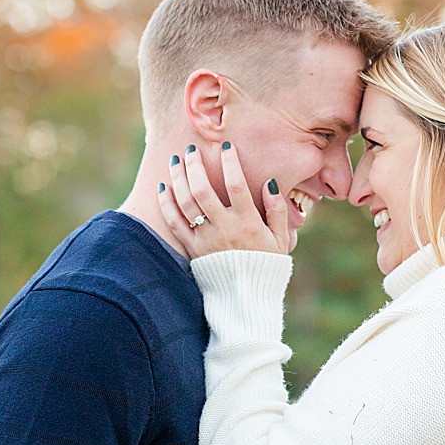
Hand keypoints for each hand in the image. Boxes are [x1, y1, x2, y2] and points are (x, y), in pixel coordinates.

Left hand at [156, 142, 294, 257]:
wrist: (246, 298)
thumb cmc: (266, 265)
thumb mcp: (281, 239)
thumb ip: (277, 210)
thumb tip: (269, 183)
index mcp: (248, 223)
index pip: (236, 184)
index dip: (230, 162)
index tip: (226, 145)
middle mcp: (224, 228)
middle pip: (203, 189)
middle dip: (195, 164)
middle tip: (191, 150)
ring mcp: (205, 239)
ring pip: (186, 202)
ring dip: (178, 178)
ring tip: (176, 161)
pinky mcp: (192, 249)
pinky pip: (174, 223)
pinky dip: (166, 204)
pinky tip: (164, 188)